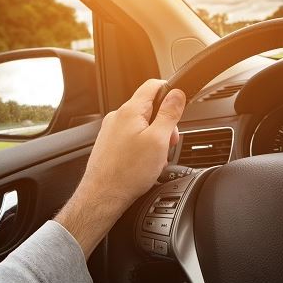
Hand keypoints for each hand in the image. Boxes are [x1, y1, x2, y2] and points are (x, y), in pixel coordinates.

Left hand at [55, 79, 185, 257]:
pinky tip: (145, 164)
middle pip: (150, 108)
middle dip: (165, 123)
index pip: (153, 85)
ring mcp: (111, 131)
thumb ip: (169, 113)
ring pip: (142, 125)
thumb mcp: (159, 140)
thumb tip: (177, 93)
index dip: (170, 91)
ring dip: (155, 137)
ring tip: (156, 158)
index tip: (179, 105)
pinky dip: (143, 146)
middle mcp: (117, 117)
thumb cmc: (128, 172)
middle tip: (169, 143)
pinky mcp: (109, 145)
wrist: (103, 197)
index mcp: (130, 111)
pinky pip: (132, 137)